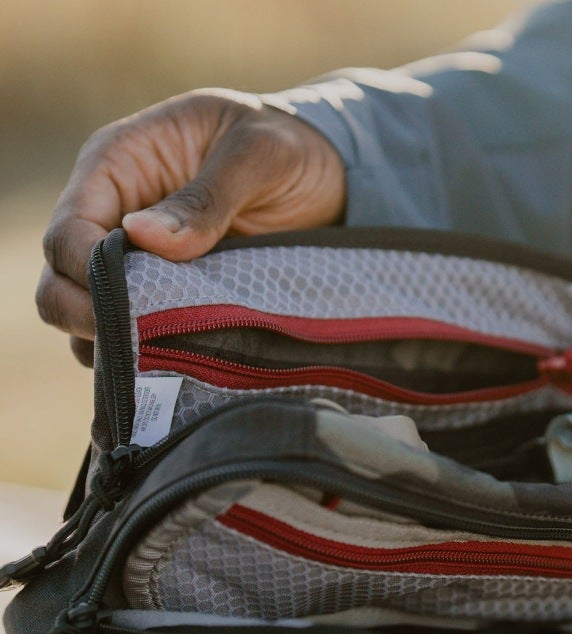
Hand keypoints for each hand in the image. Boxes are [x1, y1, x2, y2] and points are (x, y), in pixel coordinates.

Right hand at [36, 88, 345, 365]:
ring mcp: (139, 263)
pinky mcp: (169, 297)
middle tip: (143, 344)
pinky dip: (147, 359)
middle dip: (89, 318)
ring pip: (89, 320)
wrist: (331, 175)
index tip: (128, 305)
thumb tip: (143, 237)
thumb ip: (206, 197)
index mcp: (118, 167)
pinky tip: (180, 368)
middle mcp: (114, 217)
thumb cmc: (289, 149)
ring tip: (167, 362)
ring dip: (120, 347)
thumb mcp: (258, 156)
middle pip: (61, 284)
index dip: (85, 275)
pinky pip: (136, 338)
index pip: (67, 233)